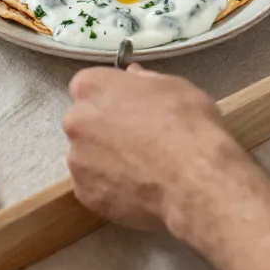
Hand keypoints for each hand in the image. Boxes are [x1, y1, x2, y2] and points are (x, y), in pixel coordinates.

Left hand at [63, 65, 244, 231]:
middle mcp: (75, 120)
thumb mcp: (173, 86)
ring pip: (88, 157)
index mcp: (92, 85)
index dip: (113, 98)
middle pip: (85, 122)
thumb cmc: (187, 124)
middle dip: (105, 129)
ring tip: (143, 172)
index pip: (90, 86)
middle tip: (139, 141)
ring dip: (107, 161)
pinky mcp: (85, 195)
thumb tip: (132, 75)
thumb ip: (143, 79)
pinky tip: (139, 191)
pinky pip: (95, 188)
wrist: (194, 181)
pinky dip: (111, 190)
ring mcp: (76, 160)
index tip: (133, 109)